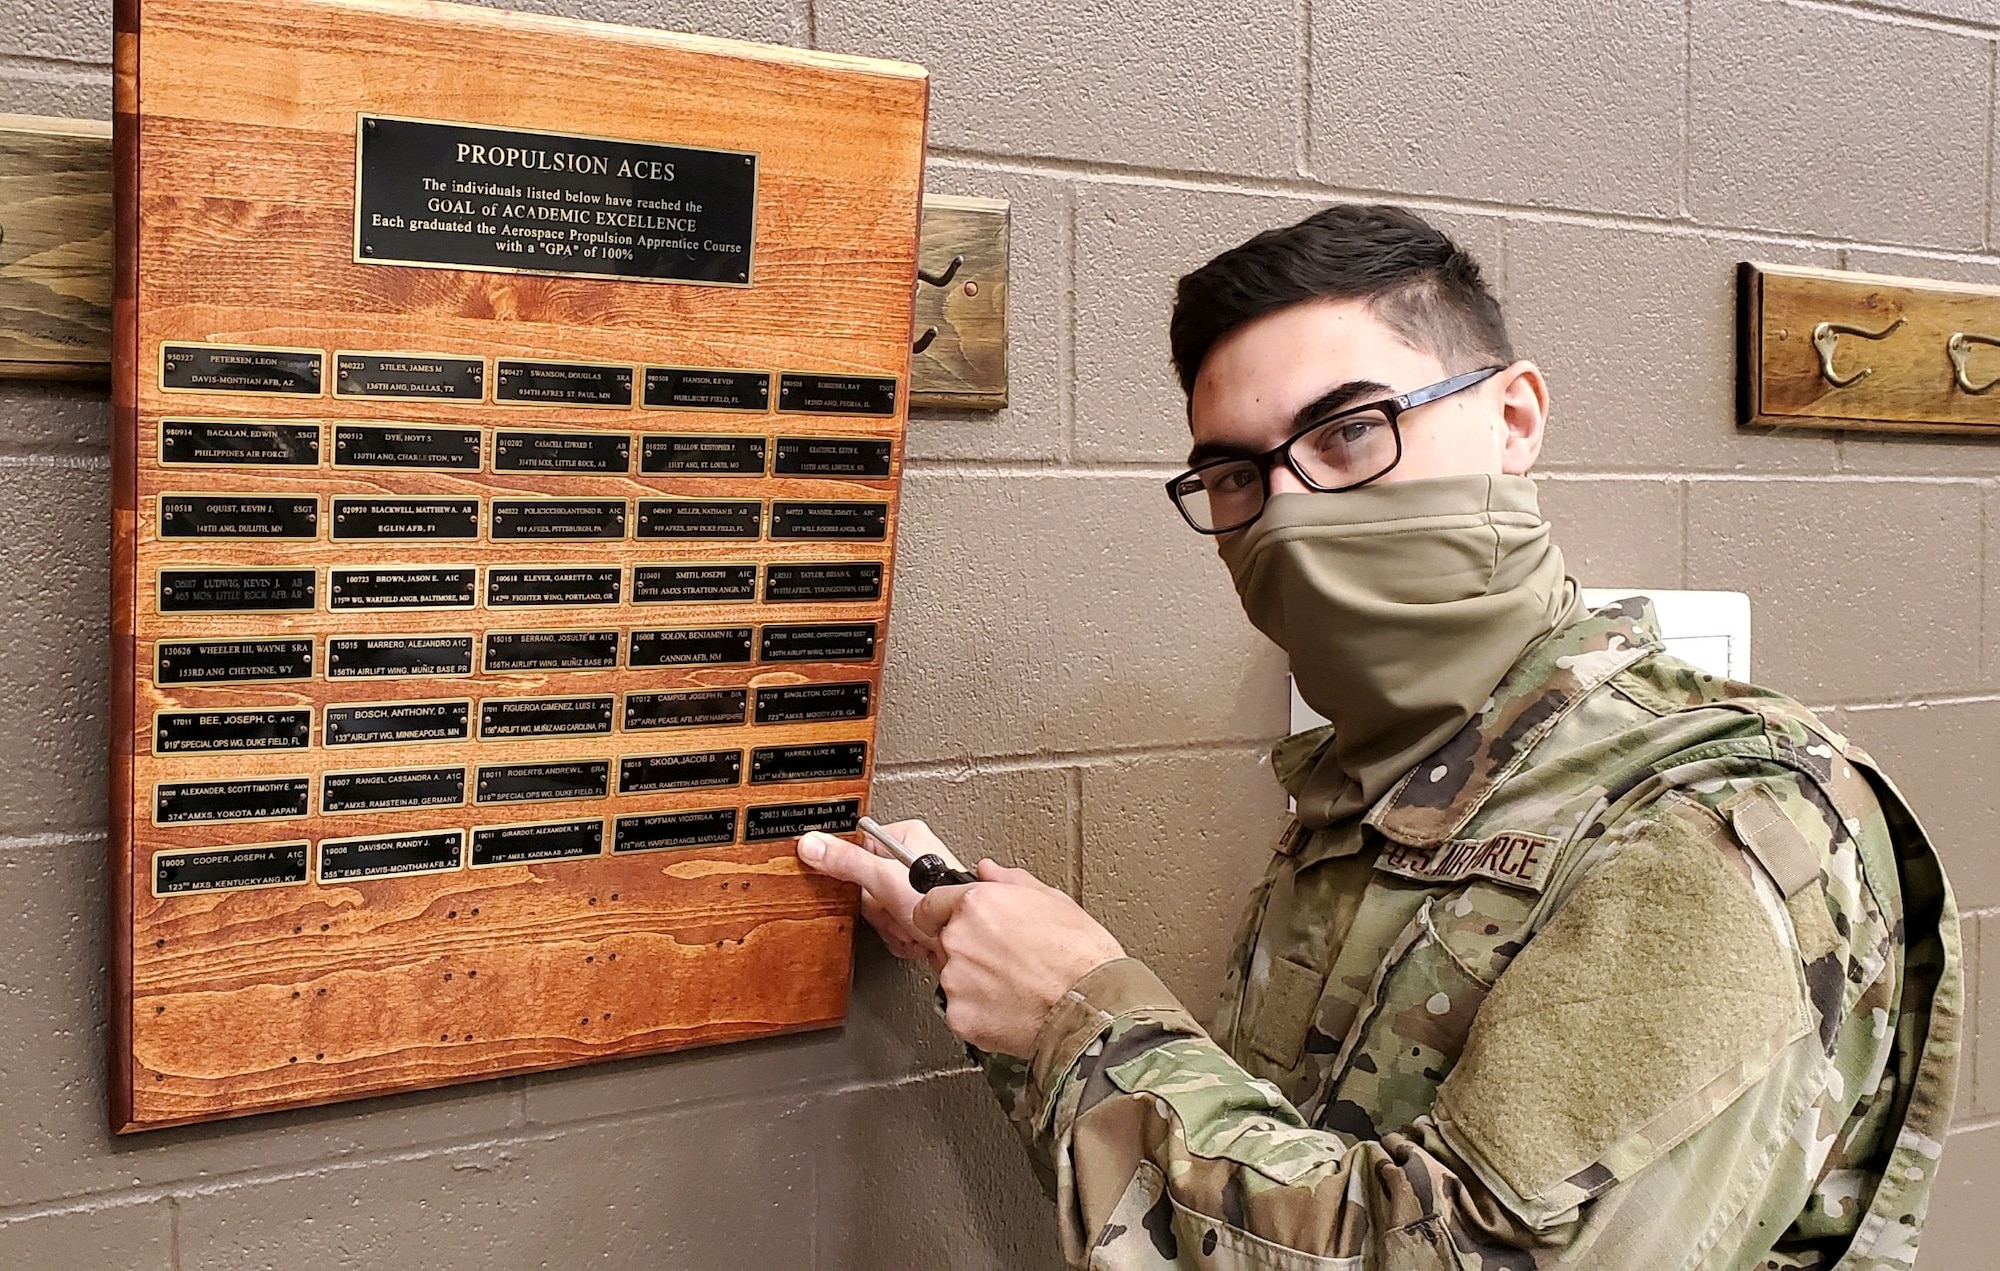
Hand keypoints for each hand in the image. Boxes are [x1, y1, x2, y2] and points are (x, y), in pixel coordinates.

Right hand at [796, 820, 944, 964]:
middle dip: (878, 910)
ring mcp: (913, 888)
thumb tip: (811, 843)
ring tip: (908, 923)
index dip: (857, 876)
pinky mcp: (916, 913)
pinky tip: (914, 935)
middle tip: (894, 908)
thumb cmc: (943, 906)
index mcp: (904, 836)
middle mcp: (910, 858)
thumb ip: (847, 861)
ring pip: (877, 912)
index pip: (855, 849)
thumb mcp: (887, 879)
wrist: (964, 946)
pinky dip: (900, 937)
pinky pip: (891, 927)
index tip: (869, 887)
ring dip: (890, 926)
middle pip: (865, 887)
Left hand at [913, 861, 1124, 1056]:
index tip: (946, 919)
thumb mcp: (1054, 901)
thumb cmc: (1081, 956)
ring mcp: (956, 981)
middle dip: (966, 948)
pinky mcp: (960, 1017)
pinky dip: (979, 1011)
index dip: (940, 912)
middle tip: (1003, 957)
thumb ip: (1010, 882)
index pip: (930, 904)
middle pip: (942, 941)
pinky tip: (1011, 1005)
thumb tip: (988, 871)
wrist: (1091, 1008)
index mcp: (976, 905)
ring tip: (1014, 984)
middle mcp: (958, 940)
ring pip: (952, 977)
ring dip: (973, 980)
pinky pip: (961, 1010)